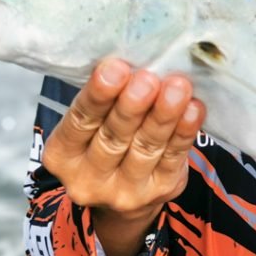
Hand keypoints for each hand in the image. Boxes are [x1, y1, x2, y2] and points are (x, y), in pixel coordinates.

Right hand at [42, 58, 204, 255]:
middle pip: (113, 137)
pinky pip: (174, 158)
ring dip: (164, 115)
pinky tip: (193, 109)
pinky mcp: (160, 192)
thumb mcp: (92, 124)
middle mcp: (88, 179)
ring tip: (177, 88)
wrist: (123, 200)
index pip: (79, 122)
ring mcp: (125, 191)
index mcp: (62, 155)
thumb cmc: (104, 141)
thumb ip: (105, 99)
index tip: (114, 68)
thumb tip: (133, 56)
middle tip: (147, 79)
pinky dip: (185, 131)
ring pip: (146, 147)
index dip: (97, 95)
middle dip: (132, 106)